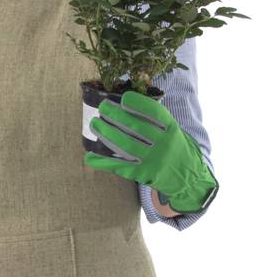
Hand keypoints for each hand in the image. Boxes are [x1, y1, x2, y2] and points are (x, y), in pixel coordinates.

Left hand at [84, 90, 217, 213]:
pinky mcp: (142, 175)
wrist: (187, 178)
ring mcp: (153, 161)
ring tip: (94, 124)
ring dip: (106, 133)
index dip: (138, 104)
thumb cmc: (174, 148)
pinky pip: (119, 167)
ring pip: (124, 145)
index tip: (123, 98)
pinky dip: (103, 162)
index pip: (155, 113)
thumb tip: (125, 102)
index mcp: (172, 130)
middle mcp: (164, 145)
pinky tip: (90, 156)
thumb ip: (156, 120)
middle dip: (115, 115)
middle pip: (135, 128)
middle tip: (102, 107)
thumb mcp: (173, 131)